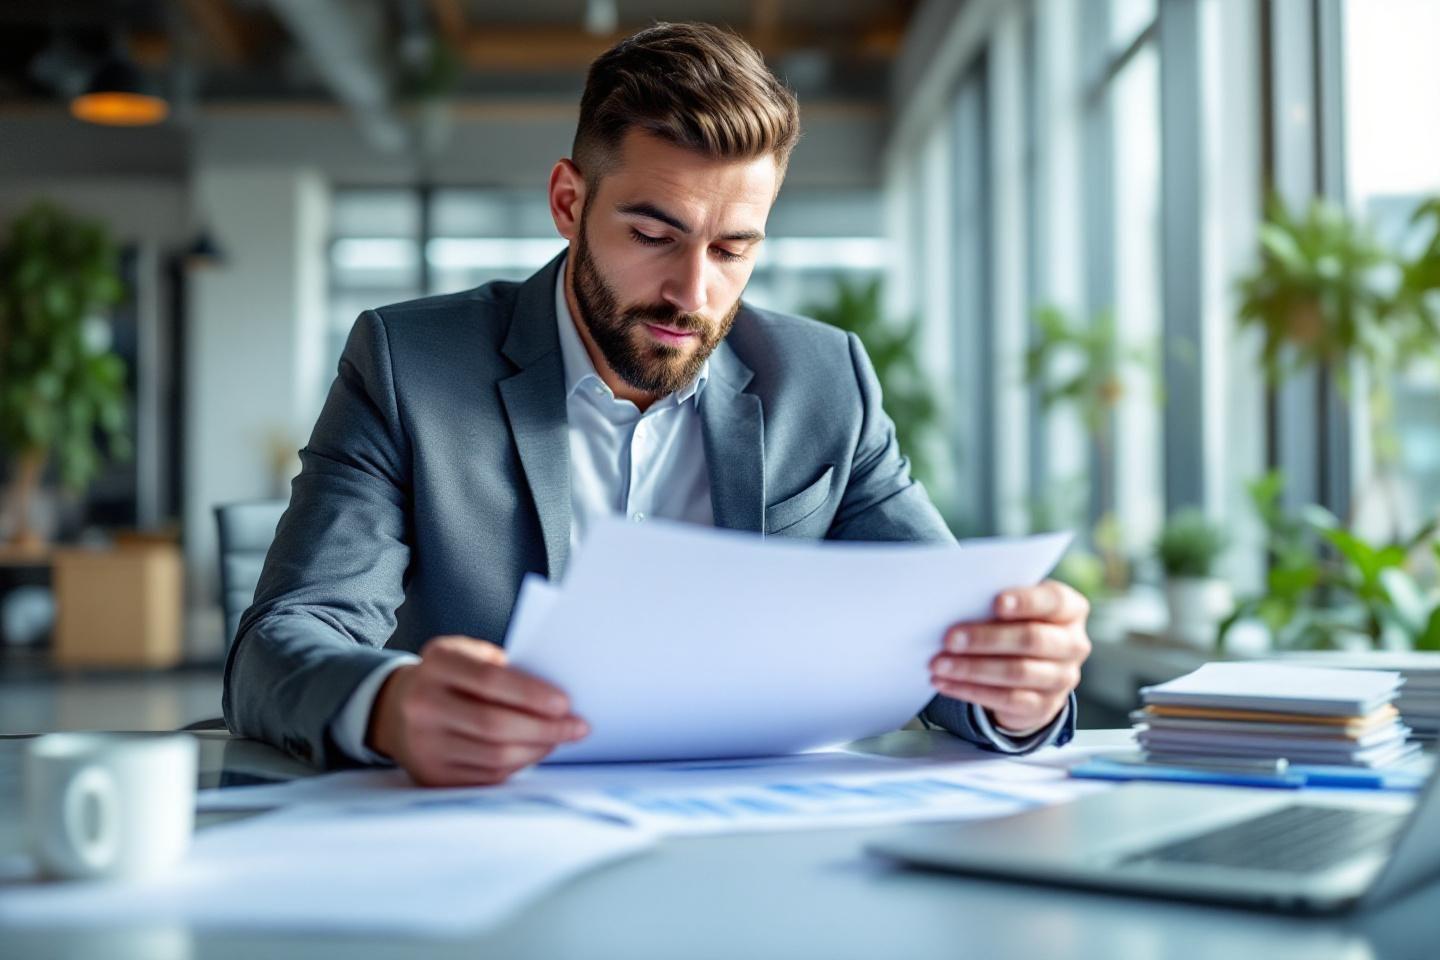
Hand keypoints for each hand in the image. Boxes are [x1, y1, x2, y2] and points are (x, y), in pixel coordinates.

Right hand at [367, 635, 588, 785]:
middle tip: (576, 727)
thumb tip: (554, 695)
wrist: (397, 708)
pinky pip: (487, 776)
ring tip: (560, 739)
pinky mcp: (431, 775)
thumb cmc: (450, 677)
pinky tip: (535, 752)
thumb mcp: (468, 654)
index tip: (565, 702)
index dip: (531, 694)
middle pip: (494, 724)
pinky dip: (519, 765)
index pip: (489, 680)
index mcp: (436, 664)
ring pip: (494, 756)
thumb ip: (503, 666)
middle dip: (544, 728)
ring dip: (537, 749)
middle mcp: (422, 704)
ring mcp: (423, 744)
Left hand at [930, 580, 1091, 733]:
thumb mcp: (1015, 609)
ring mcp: (1062, 678)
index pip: (1055, 601)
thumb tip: (957, 606)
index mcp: (1070, 610)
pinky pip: (1006, 699)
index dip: (1027, 602)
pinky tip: (946, 683)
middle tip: (950, 638)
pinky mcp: (1044, 706)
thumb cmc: (1017, 625)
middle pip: (1032, 639)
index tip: (997, 602)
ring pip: (1017, 672)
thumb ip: (997, 603)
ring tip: (939, 664)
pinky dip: (971, 690)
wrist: (1032, 671)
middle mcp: (1073, 644)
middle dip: (986, 639)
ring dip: (972, 668)